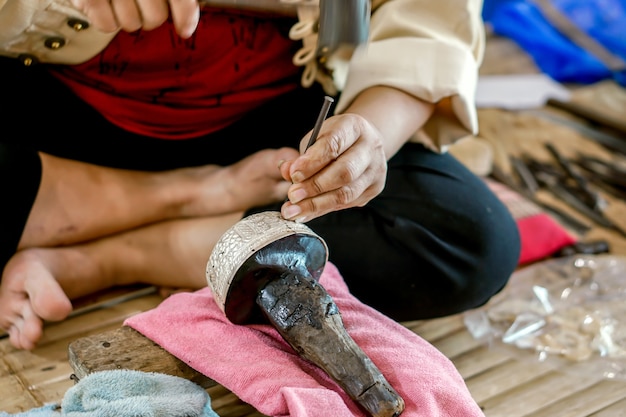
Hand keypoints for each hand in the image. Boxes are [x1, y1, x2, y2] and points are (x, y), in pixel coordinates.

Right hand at [71, 0, 199, 37]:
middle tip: (140, 3)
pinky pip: (107, 25)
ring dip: (127, 16)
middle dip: (150, 16)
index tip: (184, 30)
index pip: (182, 1)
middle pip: (156, 18)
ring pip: (132, 24)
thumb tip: (186, 20)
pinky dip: (105, 19)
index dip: (186, 19)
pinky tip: (104, 2)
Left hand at [279, 113, 386, 222]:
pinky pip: (347, 204)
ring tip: (294, 210)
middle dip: (315, 186)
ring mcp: (375, 170)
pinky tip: (306, 213)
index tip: (293, 174)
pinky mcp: (374, 188)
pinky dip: (323, 209)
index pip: (334, 144)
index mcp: (354, 127)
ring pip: (347, 193)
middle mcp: (370, 148)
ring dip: (317, 204)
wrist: (363, 143)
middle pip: (344, 172)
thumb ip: (301, 156)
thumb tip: (286, 171)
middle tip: (293, 195)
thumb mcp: (316, 139)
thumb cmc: (335, 139)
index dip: (312, 162)